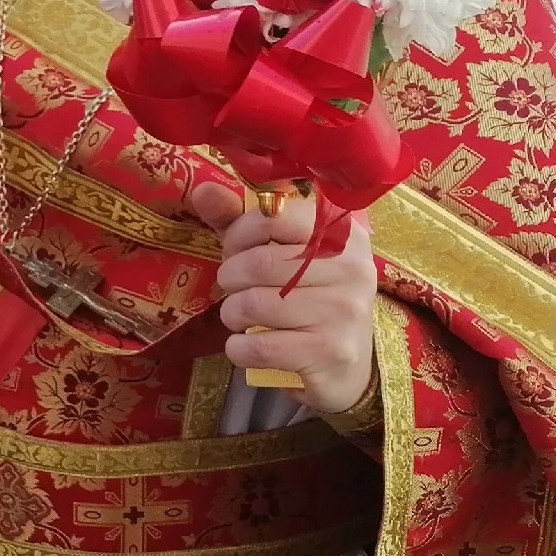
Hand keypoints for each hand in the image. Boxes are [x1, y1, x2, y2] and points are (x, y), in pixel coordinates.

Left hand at [190, 182, 379, 416]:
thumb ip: (238, 221)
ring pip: (253, 304)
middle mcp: (353, 267)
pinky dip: (238, 348)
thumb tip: (203, 190)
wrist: (346, 365)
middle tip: (234, 287)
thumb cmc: (305, 296)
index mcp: (342, 234)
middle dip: (229, 277)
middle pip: (258, 263)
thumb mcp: (276, 252)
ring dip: (231, 313)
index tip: (236, 250)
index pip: (274, 216)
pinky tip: (246, 344)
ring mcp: (345, 311)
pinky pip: (258, 346)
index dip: (239, 233)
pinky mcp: (331, 352)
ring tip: (240, 316)